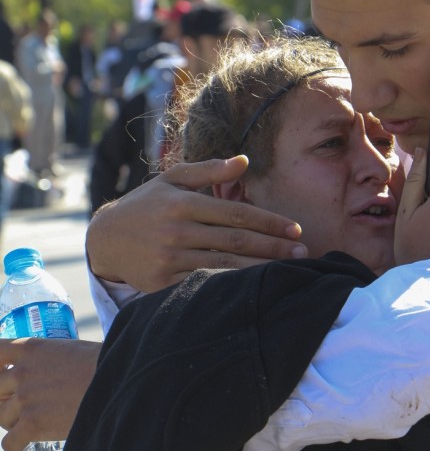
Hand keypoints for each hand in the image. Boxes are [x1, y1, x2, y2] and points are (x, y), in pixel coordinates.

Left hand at [0, 338, 99, 450]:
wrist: (119, 381)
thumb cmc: (104, 363)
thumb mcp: (70, 350)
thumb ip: (51, 359)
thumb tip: (52, 370)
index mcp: (31, 348)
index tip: (3, 374)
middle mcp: (22, 372)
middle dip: (3, 399)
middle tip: (18, 406)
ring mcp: (26, 399)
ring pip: (2, 417)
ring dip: (11, 423)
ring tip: (25, 427)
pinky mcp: (34, 424)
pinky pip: (9, 442)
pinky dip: (14, 448)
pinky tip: (23, 448)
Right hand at [86, 155, 307, 292]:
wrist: (105, 239)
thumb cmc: (146, 205)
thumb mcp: (171, 180)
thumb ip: (208, 171)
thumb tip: (244, 161)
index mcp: (183, 203)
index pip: (236, 212)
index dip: (269, 221)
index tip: (295, 229)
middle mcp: (177, 230)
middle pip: (236, 240)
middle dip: (273, 247)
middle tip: (303, 253)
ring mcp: (169, 258)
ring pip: (224, 265)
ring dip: (260, 269)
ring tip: (288, 271)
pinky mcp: (162, 282)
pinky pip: (204, 285)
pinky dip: (231, 287)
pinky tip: (254, 289)